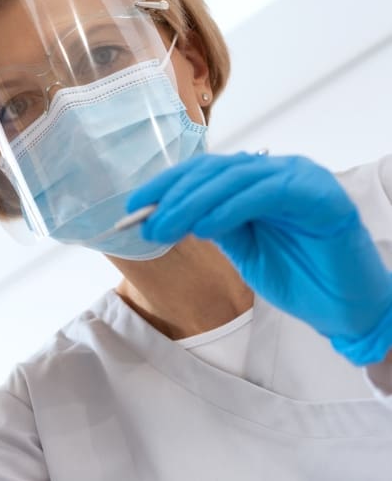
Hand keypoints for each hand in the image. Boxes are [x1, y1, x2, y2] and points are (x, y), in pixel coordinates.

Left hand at [131, 152, 391, 364]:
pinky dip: (231, 208)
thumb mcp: (241, 247)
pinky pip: (267, 192)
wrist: (346, 310)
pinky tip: (205, 228)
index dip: (167, 185)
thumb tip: (165, 213)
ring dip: (194, 202)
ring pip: (236, 178)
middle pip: (215, 171)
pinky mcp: (320, 196)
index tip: (134, 206)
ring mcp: (302, 178)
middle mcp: (279, 170)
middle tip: (146, 222)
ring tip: (167, 227)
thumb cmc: (297, 276)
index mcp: (259, 179)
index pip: (205, 171)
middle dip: (174, 196)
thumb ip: (212, 223)